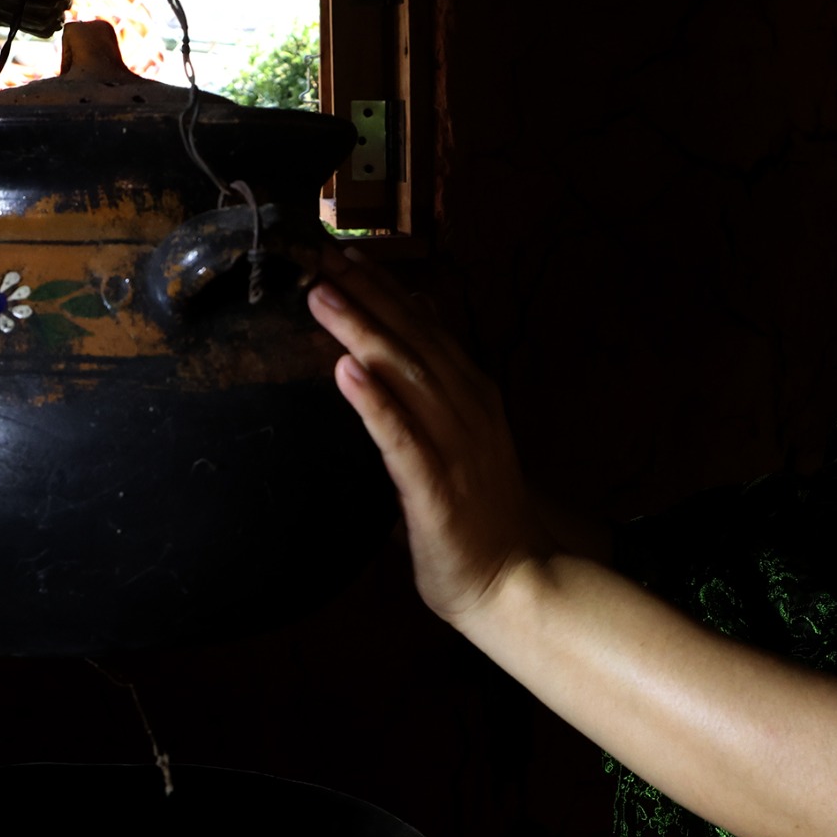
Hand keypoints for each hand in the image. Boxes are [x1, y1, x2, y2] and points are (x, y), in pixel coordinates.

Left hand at [308, 246, 548, 625]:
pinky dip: (374, 401)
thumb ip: (439, 390)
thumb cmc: (481, 516)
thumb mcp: (464, 439)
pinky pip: (400, 437)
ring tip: (323, 294)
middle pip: (412, 339)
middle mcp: (467, 410)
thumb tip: (414, 335)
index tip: (345, 254)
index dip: (385, 289)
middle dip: (366, 295)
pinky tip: (346, 370)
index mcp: (472, 396)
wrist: (517, 582)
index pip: (425, 329)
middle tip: (319, 255)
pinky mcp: (434, 488)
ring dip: (363, 331)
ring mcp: (454, 446)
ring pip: (405, 376)